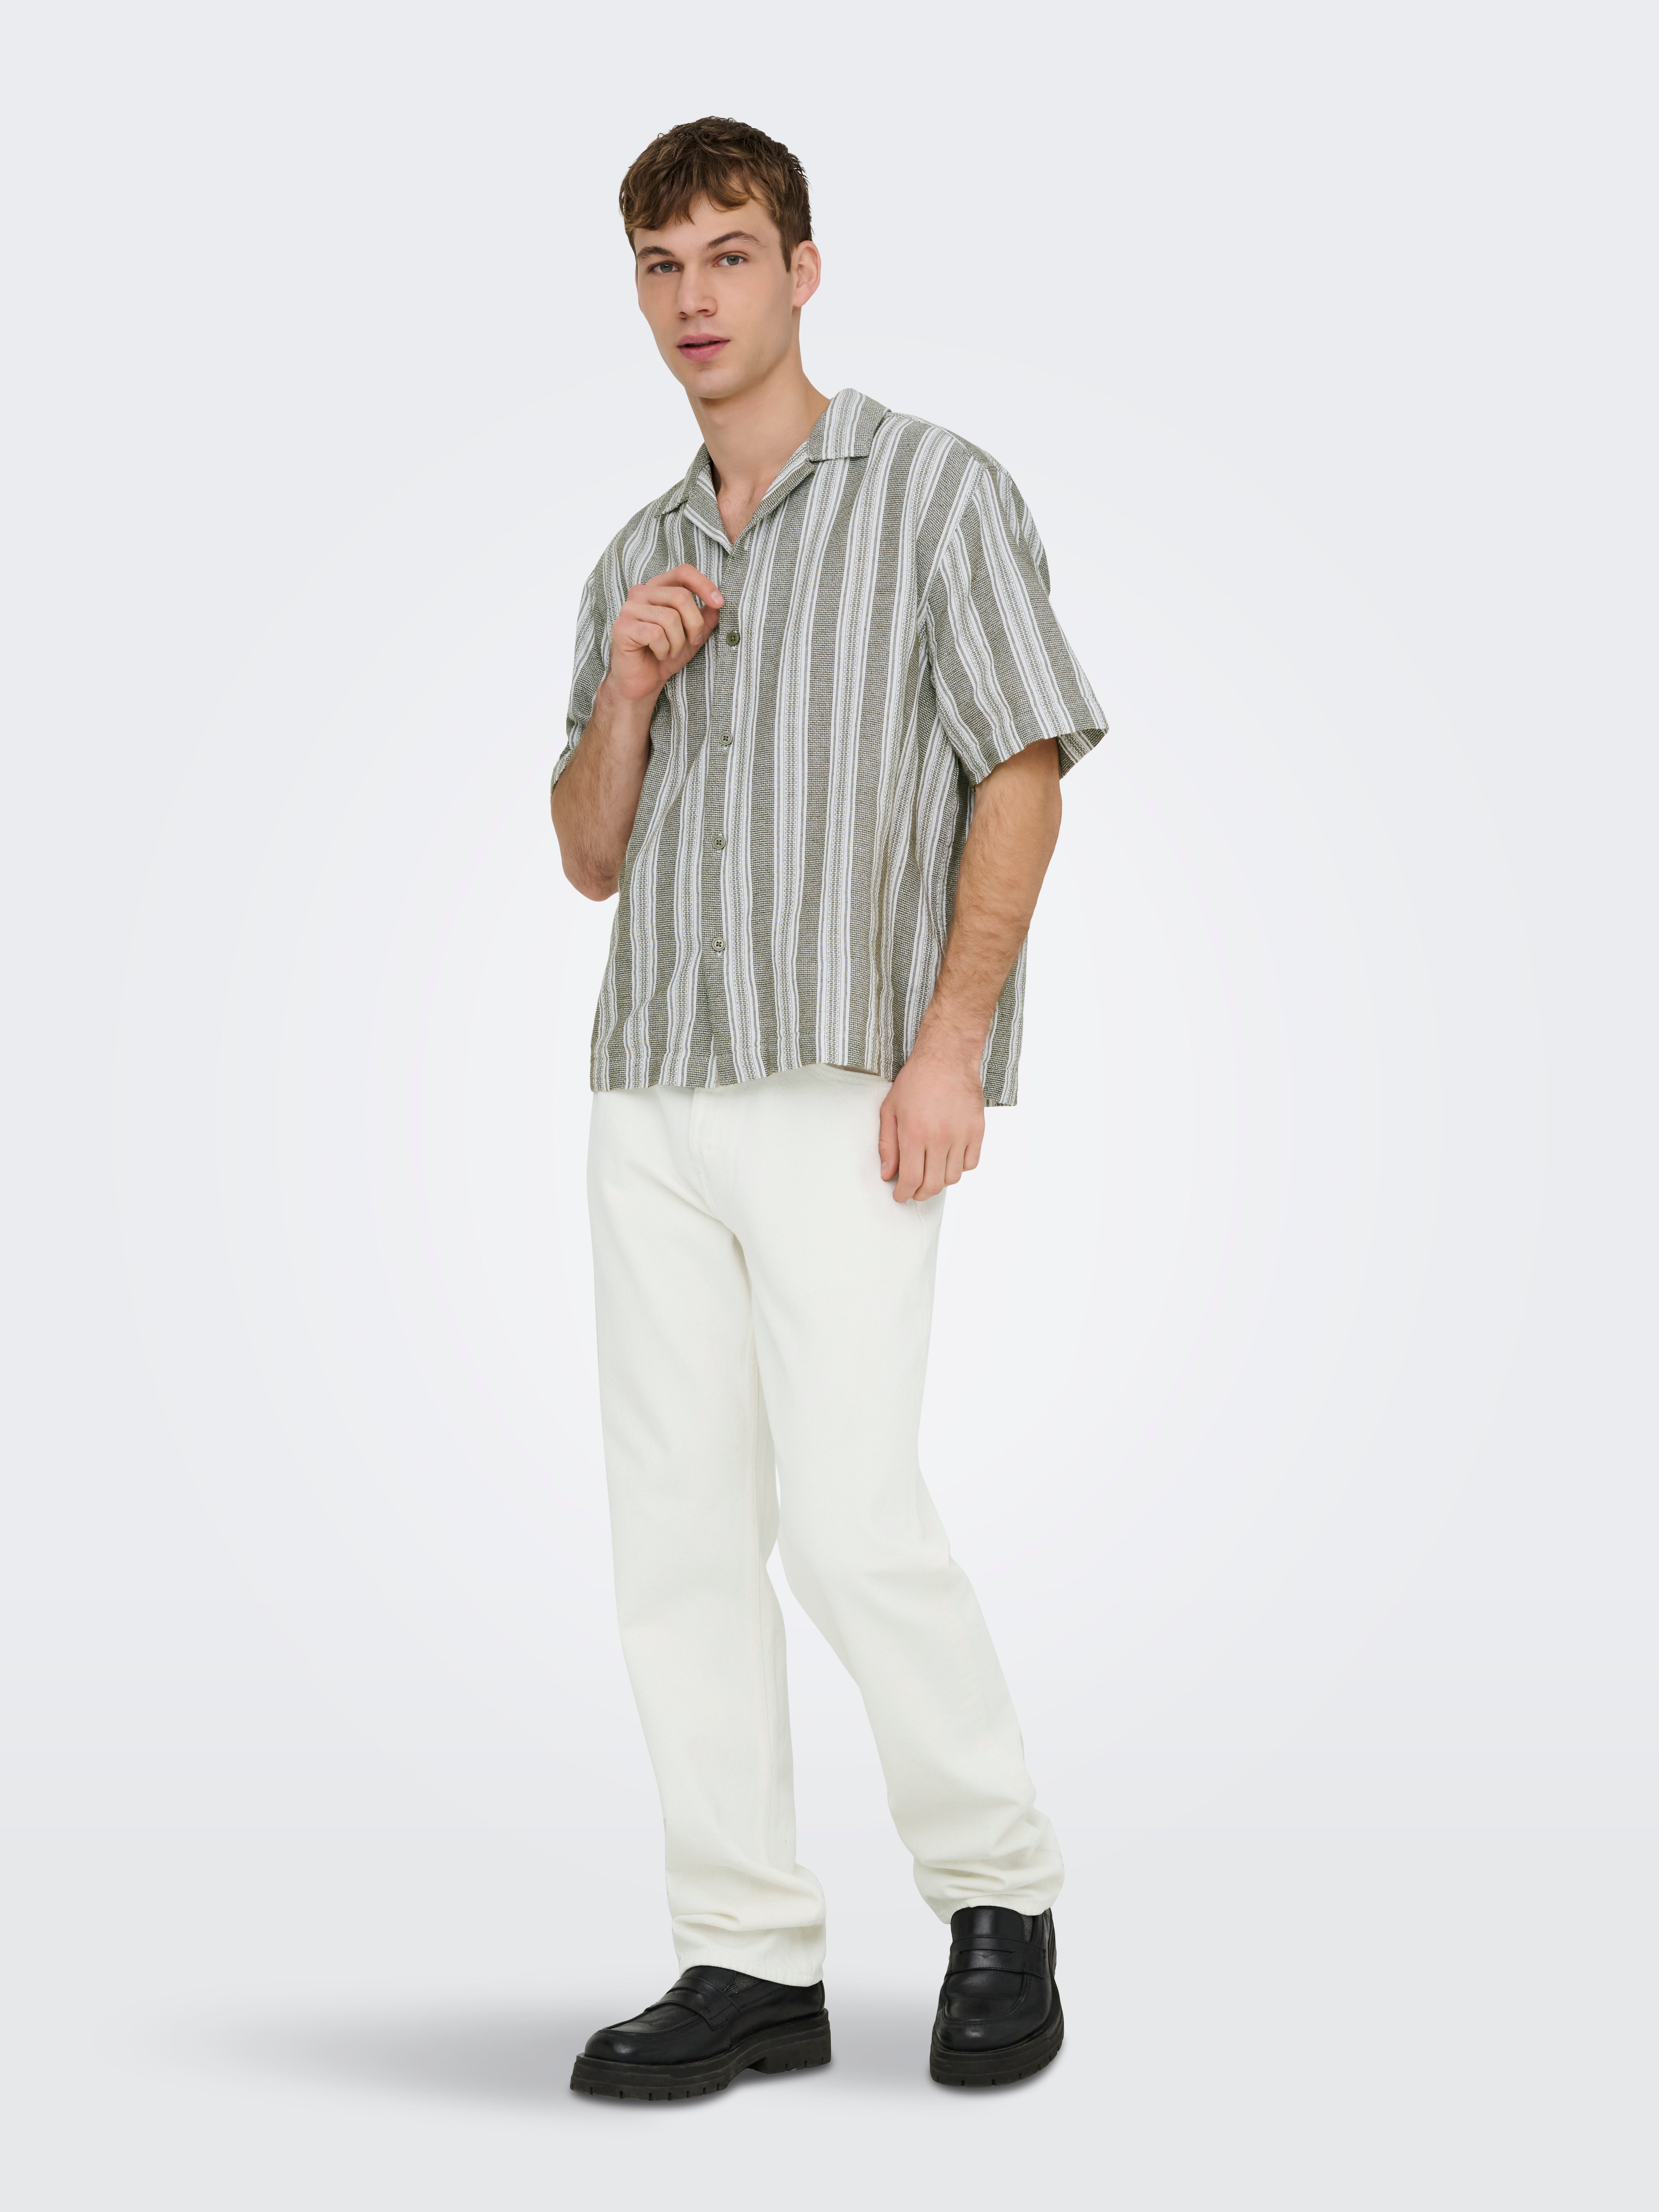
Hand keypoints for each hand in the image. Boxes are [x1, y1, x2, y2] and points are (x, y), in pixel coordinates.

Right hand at [606, 563, 723, 703]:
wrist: (644, 682)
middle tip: (691, 642)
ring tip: (670, 652)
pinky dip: (663, 650)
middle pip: (681, 596)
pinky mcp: (622, 627)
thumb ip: (706, 617)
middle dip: (694, 624)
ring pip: (669, 617)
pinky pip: (655, 633)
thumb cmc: (666, 655)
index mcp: (657, 588)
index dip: (703, 584)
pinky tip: (658, 655)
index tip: (719, 603)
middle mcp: (641, 593)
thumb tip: (719, 603)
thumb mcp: (693, 635)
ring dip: (677, 642)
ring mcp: (629, 609)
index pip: (682, 572)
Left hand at [879, 1030, 985, 1199]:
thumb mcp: (890, 1109)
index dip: (904, 1193)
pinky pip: (971, 1163)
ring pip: (953, 1177)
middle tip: (913, 1190)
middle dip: (920, 1194)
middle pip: (933, 1185)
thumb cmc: (916, 1081)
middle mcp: (940, 1138)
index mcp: (914, 1133)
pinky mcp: (977, 1130)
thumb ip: (887, 1144)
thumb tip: (887, 1173)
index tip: (900, 1195)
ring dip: (939, 1181)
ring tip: (930, 1172)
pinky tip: (948, 1159)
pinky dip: (959, 1167)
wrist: (947, 1057)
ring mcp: (961, 1135)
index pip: (910, 1179)